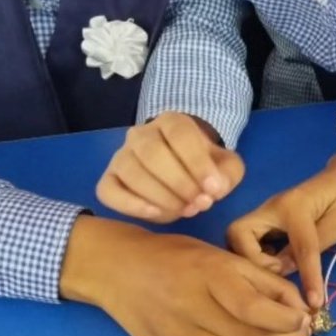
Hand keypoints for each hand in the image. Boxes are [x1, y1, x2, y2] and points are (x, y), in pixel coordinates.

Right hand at [59, 216, 311, 335]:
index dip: (287, 321)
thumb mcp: (224, 256)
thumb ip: (263, 281)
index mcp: (211, 275)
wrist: (120, 269)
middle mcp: (193, 307)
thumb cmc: (179, 257)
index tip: (304, 319)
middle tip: (299, 334)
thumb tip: (299, 308)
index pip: (255, 309)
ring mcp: (179, 335)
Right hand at [96, 112, 244, 222]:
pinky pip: (108, 191)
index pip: (180, 134)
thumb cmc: (204, 165)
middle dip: (179, 183)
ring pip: (131, 172)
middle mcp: (141, 134)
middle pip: (153, 153)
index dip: (197, 163)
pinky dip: (129, 205)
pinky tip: (154, 213)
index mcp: (172, 122)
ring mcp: (121, 156)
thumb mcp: (225, 166)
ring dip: (160, 196)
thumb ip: (226, 175)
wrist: (182, 170)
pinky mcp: (109, 179)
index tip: (213, 188)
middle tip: (199, 203)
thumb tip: (214, 189)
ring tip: (185, 210)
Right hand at [226, 145, 335, 307]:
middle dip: (251, 260)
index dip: (306, 276)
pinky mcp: (269, 222)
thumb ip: (314, 249)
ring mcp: (267, 214)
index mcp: (294, 206)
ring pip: (239, 238)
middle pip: (237, 234)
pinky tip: (276, 267)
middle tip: (277, 276)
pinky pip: (250, 242)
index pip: (297, 247)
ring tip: (276, 275)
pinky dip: (257, 257)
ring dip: (251, 261)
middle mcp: (272, 207)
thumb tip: (288, 272)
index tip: (313, 303)